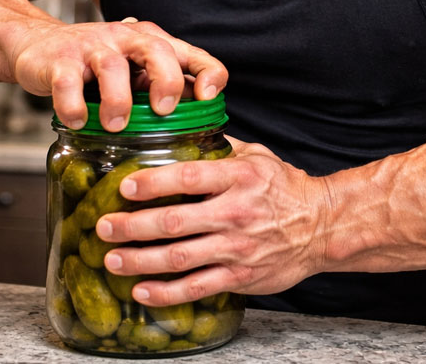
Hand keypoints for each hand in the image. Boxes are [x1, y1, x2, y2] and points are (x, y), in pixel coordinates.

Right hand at [8, 17, 226, 129]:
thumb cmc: (95, 65)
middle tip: (163, 111)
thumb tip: (198, 117)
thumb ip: (162, 86)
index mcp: (152, 42)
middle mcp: (125, 38)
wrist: (38, 45)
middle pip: (157, 50)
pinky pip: (68, 82)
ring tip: (115, 126)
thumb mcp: (135, 70)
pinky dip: (74, 106)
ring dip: (117, 100)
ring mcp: (92, 47)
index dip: (208, 73)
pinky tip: (78, 122)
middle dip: (165, 81)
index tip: (207, 99)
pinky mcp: (59, 60)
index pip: (193, 53)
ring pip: (112, 66)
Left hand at [95, 138, 330, 305]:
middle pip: (175, 222)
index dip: (153, 183)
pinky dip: (166, 293)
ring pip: (180, 258)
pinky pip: (196, 288)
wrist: (322, 226)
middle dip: (132, 226)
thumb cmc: (285, 189)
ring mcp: (237, 248)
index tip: (125, 186)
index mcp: (238, 177)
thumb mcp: (257, 157)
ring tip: (112, 259)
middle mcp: (235, 213)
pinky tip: (141, 291)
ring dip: (140, 260)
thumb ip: (220, 148)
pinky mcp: (240, 277)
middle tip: (104, 227)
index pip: (188, 178)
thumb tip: (182, 133)